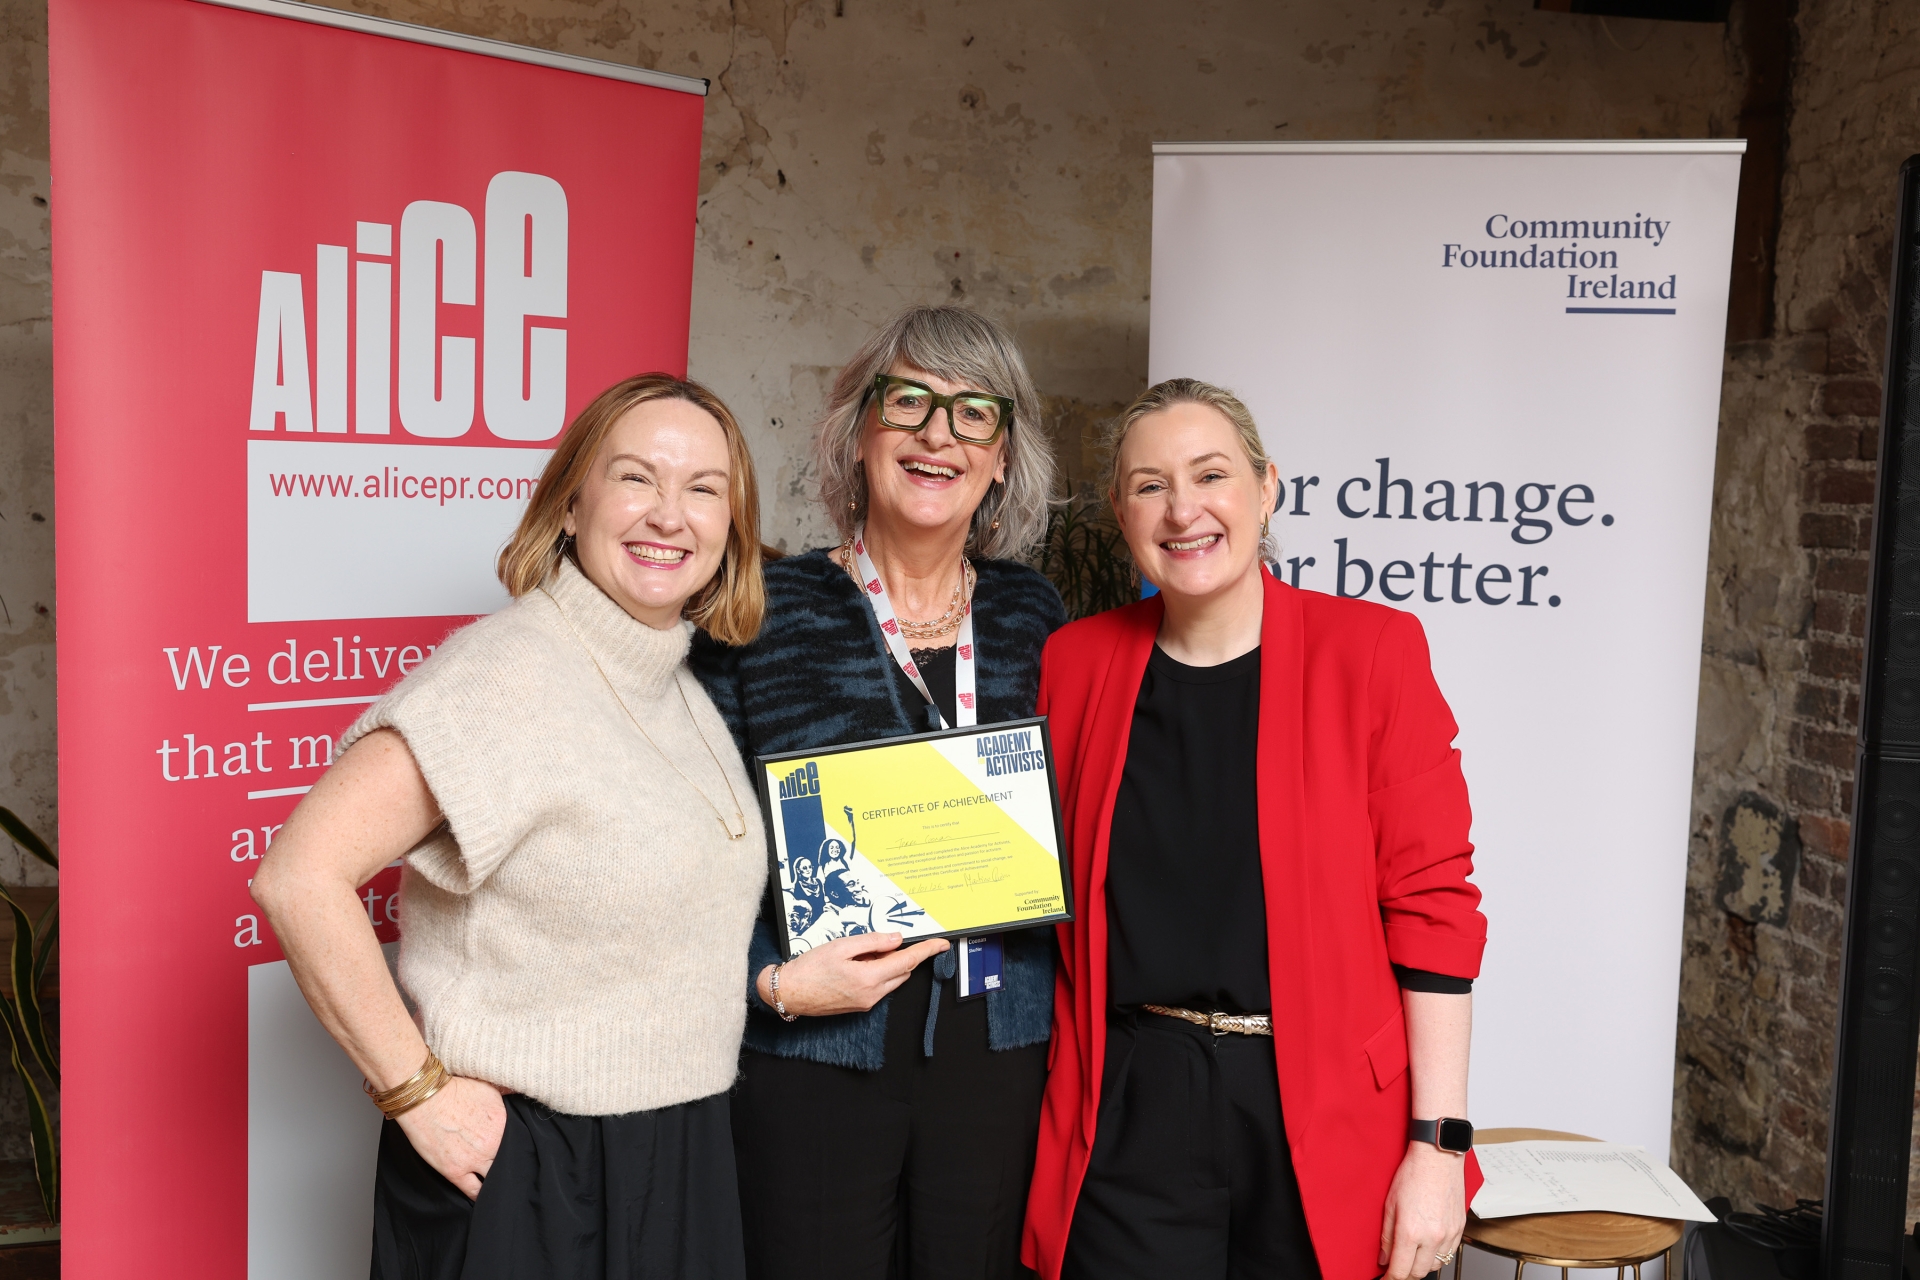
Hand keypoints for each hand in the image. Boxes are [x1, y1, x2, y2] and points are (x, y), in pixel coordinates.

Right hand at [394, 1075, 507, 1199]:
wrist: (424, 1098)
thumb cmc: (453, 1089)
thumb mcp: (488, 1088)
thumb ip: (506, 1099)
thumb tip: (517, 1098)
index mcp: (504, 1123)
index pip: (520, 1142)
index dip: (518, 1148)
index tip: (517, 1152)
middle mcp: (494, 1143)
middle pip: (509, 1161)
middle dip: (510, 1165)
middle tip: (510, 1170)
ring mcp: (475, 1159)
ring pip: (494, 1178)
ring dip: (496, 1181)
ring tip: (499, 1185)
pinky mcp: (455, 1171)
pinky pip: (474, 1191)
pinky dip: (480, 1195)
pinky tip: (484, 1197)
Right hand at [757, 932, 949, 1016]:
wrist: (788, 993)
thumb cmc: (809, 969)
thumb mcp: (841, 946)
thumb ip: (872, 942)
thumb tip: (896, 939)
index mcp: (869, 978)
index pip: (907, 962)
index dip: (926, 951)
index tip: (941, 944)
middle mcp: (872, 995)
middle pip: (901, 971)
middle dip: (898, 955)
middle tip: (876, 942)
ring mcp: (866, 1003)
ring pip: (891, 979)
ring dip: (886, 964)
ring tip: (858, 954)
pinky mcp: (860, 1006)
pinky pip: (879, 986)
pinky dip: (876, 973)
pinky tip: (855, 965)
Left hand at [1378, 1143, 1466, 1279]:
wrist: (1438, 1159)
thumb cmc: (1414, 1174)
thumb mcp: (1390, 1205)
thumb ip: (1386, 1236)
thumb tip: (1384, 1257)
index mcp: (1410, 1231)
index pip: (1400, 1270)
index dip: (1391, 1278)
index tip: (1386, 1278)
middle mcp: (1431, 1237)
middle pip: (1418, 1273)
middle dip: (1405, 1274)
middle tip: (1397, 1267)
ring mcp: (1448, 1234)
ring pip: (1435, 1266)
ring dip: (1422, 1266)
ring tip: (1412, 1256)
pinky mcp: (1459, 1229)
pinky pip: (1449, 1254)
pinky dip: (1437, 1256)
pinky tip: (1428, 1247)